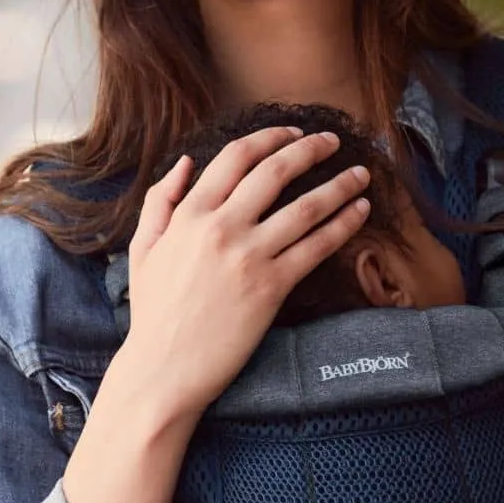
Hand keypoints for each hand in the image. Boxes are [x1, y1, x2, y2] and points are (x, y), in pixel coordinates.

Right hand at [122, 126, 370, 417]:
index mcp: (190, 214)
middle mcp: (221, 227)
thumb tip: (184, 163)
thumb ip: (160, 201)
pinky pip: (317, 247)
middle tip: (334, 141)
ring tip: (361, 175)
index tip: (293, 132)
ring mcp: (249, 256)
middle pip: (277, 171)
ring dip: (339, 185)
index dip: (271, 137)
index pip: (237, 156)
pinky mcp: (272, 287)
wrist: (164, 370)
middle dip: (311, 149)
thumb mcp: (143, 249)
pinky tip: (360, 211)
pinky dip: (344, 225)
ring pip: (306, 207)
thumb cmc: (153, 313)